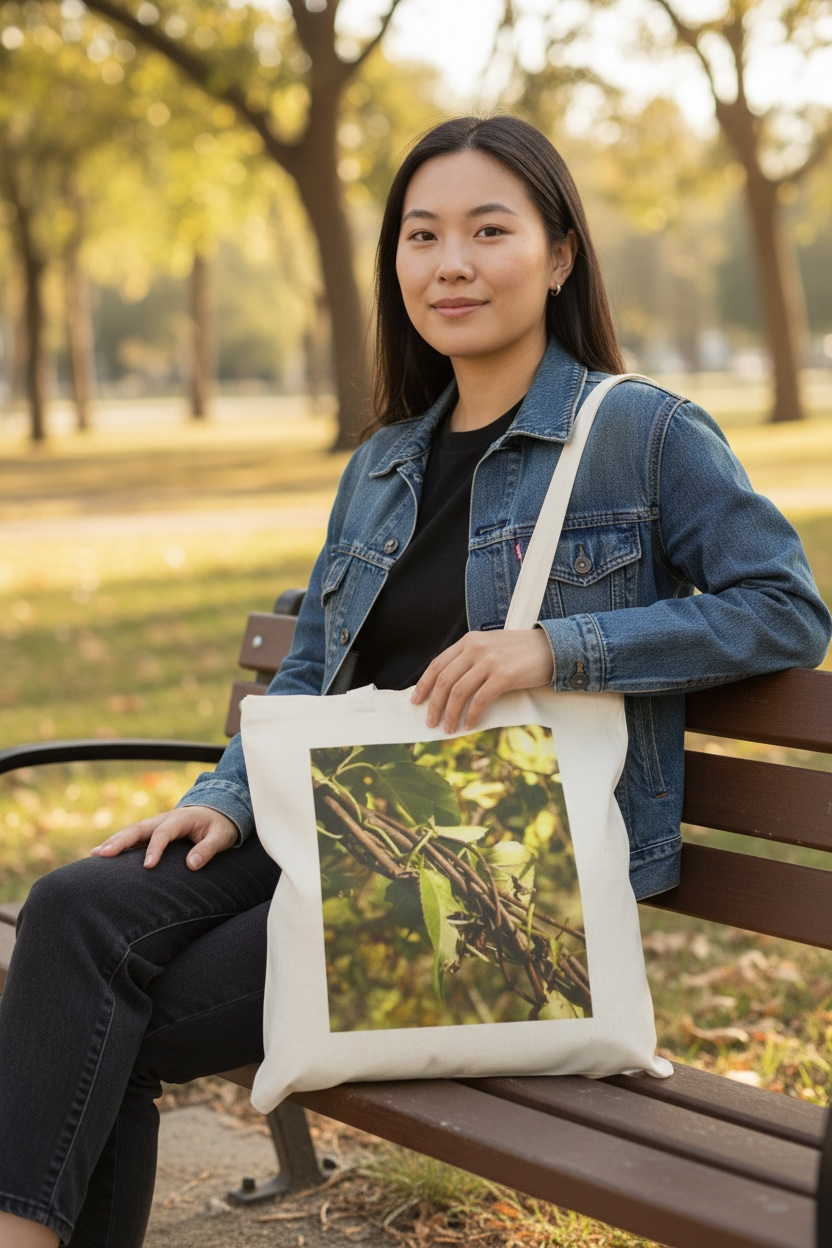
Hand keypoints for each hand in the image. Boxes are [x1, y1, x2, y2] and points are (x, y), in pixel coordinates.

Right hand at [89, 805, 237, 870]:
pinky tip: (99, 854)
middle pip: (139, 828)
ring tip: (94, 855)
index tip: (148, 866)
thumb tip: (191, 865)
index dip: (155, 849)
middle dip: (121, 840)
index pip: (164, 833)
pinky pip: (132, 836)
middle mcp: (163, 819)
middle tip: (103, 854)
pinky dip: (116, 843)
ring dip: (113, 841)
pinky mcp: (151, 831)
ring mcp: (155, 824)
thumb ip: (207, 849)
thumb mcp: (220, 836)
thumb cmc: (219, 826)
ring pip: (131, 831)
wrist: (217, 811)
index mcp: (181, 819)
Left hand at [411, 629, 554, 733]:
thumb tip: (449, 686)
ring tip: (447, 728)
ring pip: (458, 692)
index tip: (416, 701)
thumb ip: (470, 659)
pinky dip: (472, 715)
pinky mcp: (504, 676)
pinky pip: (480, 700)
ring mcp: (489, 661)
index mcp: (469, 641)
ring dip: (450, 713)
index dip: (424, 684)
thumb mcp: (490, 647)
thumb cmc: (521, 652)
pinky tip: (470, 725)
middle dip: (434, 704)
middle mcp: (476, 649)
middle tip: (430, 721)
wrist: (552, 647)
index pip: (437, 664)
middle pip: (444, 680)